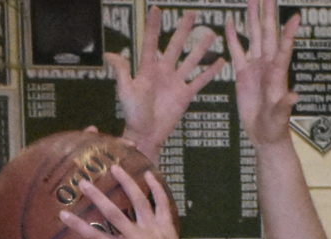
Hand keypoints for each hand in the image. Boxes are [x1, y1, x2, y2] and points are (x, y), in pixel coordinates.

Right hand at [61, 166, 195, 238]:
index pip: (97, 238)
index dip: (78, 226)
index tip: (63, 214)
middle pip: (115, 213)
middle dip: (97, 196)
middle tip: (83, 182)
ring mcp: (156, 233)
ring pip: (140, 201)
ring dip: (127, 183)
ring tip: (114, 167)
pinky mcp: (169, 229)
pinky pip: (163, 204)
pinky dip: (156, 188)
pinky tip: (148, 174)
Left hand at [111, 9, 217, 157]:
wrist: (145, 134)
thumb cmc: (133, 113)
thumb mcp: (125, 90)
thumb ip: (122, 71)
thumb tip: (109, 54)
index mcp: (148, 68)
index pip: (151, 41)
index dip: (153, 25)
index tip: (156, 9)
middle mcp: (163, 71)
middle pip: (175, 45)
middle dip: (183, 29)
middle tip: (192, 13)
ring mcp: (176, 82)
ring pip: (191, 60)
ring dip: (201, 47)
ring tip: (211, 34)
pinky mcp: (185, 95)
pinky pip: (200, 80)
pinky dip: (211, 72)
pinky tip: (221, 61)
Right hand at [228, 0, 301, 146]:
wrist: (264, 134)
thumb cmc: (275, 126)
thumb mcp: (280, 117)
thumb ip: (284, 105)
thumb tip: (294, 96)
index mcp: (277, 73)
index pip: (284, 48)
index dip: (288, 32)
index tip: (296, 16)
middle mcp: (268, 64)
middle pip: (268, 33)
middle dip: (267, 12)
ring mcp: (255, 66)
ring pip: (254, 35)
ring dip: (253, 17)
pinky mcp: (243, 73)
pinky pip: (237, 50)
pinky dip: (234, 36)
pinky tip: (231, 22)